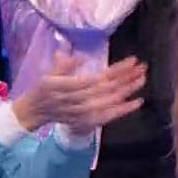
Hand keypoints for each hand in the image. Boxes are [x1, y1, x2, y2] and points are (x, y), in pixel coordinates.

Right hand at [13, 54, 146, 132]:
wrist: (34, 111)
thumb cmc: (43, 88)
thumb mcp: (49, 73)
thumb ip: (63, 65)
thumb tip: (77, 56)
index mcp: (65, 86)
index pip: (96, 78)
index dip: (116, 70)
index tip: (132, 60)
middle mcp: (76, 100)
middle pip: (107, 88)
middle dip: (127, 77)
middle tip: (143, 67)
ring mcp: (82, 112)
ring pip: (110, 101)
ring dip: (128, 90)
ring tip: (142, 79)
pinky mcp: (87, 120)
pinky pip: (109, 116)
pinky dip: (124, 110)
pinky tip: (138, 101)